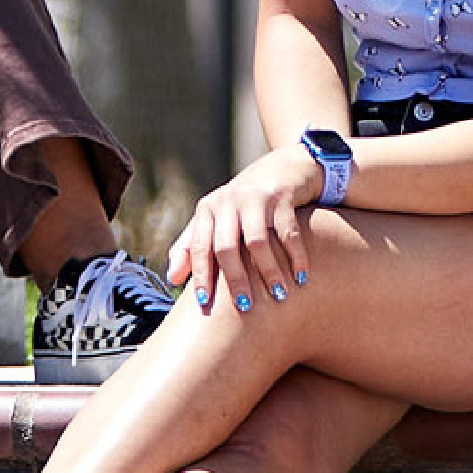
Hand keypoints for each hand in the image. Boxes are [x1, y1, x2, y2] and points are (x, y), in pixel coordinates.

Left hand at [167, 141, 329, 316]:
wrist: (285, 166)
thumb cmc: (245, 203)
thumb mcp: (216, 218)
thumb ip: (192, 245)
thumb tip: (171, 279)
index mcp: (208, 209)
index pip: (199, 247)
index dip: (200, 275)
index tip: (205, 302)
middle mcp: (228, 201)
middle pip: (226, 247)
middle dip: (235, 280)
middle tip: (245, 306)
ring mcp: (255, 197)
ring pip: (257, 242)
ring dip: (268, 272)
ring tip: (279, 296)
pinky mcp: (281, 196)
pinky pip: (287, 233)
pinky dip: (296, 257)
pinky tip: (301, 277)